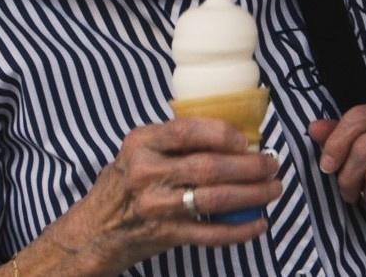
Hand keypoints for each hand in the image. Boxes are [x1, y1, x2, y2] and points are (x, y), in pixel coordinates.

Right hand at [46, 118, 281, 273]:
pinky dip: (240, 229)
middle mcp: (146, 172)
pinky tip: (258, 224)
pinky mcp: (164, 235)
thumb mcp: (138, 152)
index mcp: (142, 143)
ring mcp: (155, 206)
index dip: (223, 134)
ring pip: (215, 198)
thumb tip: (233, 137)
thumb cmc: (122, 186)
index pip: (187, 131)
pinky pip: (210, 233)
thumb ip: (173, 142)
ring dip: (252, 195)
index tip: (247, 140)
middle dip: (250, 166)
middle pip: (209, 166)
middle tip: (272, 165)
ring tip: (273, 189)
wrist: (91, 232)